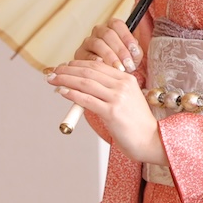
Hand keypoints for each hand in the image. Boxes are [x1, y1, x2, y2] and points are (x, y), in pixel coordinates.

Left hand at [47, 60, 166, 165]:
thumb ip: (110, 89)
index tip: (64, 66)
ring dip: (65, 80)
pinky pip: (86, 100)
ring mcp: (118, 98)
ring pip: (85, 84)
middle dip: (68, 70)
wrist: (150, 139)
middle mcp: (123, 85)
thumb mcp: (127, 99)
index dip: (78, 64)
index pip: (98, 66)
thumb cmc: (135, 123)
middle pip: (89, 72)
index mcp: (127, 79)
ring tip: (53, 80)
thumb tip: (84, 85)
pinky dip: (72, 94)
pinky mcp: (112, 112)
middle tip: (53, 71)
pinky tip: (61, 91)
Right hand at [74, 19, 140, 72]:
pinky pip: (87, 55)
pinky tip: (105, 67)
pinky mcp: (79, 54)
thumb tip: (134, 51)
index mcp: (112, 27)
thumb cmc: (122, 63)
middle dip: (120, 50)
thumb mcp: (132, 56)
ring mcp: (88, 41)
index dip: (126, 36)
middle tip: (128, 64)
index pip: (117, 24)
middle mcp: (98, 31)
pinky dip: (96, 61)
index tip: (134, 50)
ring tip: (119, 68)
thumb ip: (135, 51)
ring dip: (110, 56)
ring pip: (97, 43)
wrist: (107, 76)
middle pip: (108, 33)